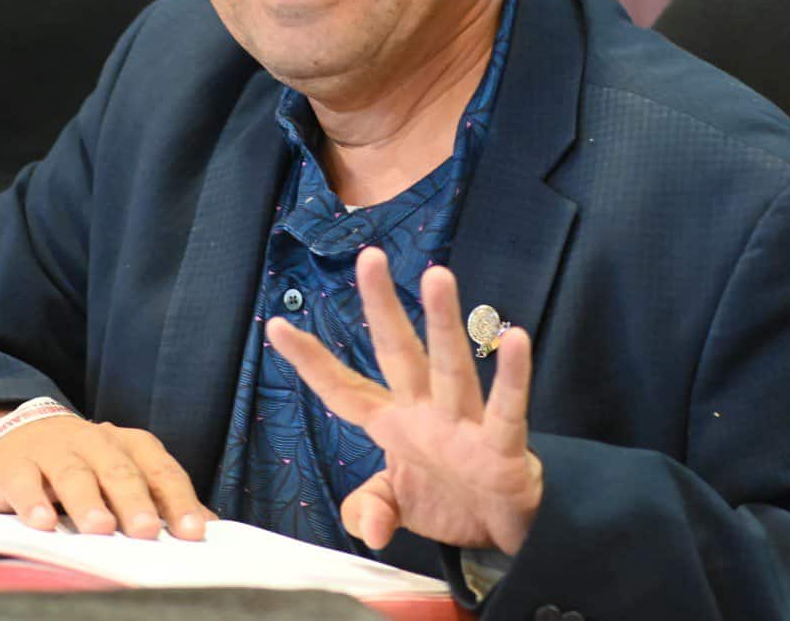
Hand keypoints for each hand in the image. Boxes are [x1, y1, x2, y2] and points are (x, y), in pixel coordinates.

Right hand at [0, 415, 209, 541]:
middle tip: (146, 530)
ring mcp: (54, 451)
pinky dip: (33, 502)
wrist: (22, 434)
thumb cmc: (87, 463)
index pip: (161, 472)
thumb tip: (209, 525)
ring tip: (100, 528)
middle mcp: (95, 442)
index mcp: (131, 445)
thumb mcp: (127, 472)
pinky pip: (25, 483)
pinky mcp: (15, 466)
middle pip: (119, 471)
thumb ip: (163, 498)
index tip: (192, 532)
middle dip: (134, 501)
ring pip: (74, 474)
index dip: (178, 502)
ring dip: (87, 501)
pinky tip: (42, 523)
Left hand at [266, 247, 541, 553]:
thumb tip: (370, 527)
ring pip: (450, 366)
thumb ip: (371, 508)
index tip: (275, 327)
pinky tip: (515, 338)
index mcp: (392, 423)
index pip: (344, 389)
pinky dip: (512, 376)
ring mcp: (463, 424)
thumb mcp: (395, 506)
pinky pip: (507, 408)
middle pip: (398, 352)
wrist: (501, 531)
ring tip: (436, 277)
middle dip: (382, 308)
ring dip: (443, 323)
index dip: (311, 362)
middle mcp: (425, 412)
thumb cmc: (446, 499)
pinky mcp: (501, 445)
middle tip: (369, 258)